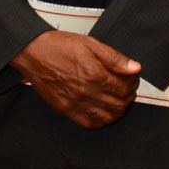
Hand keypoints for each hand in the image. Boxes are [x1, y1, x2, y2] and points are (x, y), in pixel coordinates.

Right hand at [10, 30, 140, 128]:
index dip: (133, 82)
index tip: (132, 77)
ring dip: (118, 110)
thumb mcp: (90, 44)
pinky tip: (103, 110)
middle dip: (128, 96)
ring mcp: (76, 104)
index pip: (125, 87)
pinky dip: (102, 120)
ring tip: (117, 98)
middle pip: (119, 104)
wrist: (33, 53)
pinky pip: (90, 123)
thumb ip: (114, 58)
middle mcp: (87, 92)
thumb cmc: (58, 46)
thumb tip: (135, 68)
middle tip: (127, 87)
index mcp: (95, 75)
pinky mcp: (67, 110)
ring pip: (108, 117)